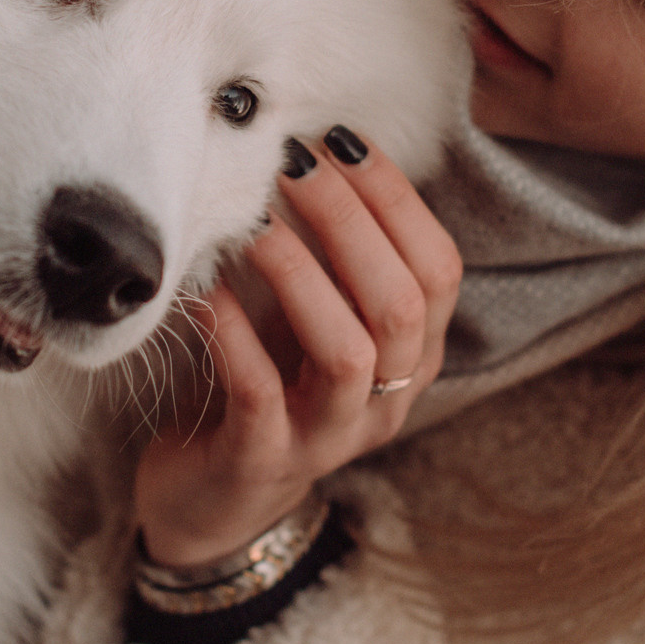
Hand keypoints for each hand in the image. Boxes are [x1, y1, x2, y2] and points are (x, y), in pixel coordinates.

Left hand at [133, 129, 461, 567]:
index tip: (341, 142)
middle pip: (400, 302)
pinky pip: (261, 394)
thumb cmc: (269, 385)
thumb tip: (317, 151)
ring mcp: (329, 437)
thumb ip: (331, 258)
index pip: (438, 268)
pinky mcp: (264, 460)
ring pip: (348, 353)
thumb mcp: (312, 320)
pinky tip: (207, 291)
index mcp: (413, 355)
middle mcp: (387, 398)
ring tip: (254, 225)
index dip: (397, 200)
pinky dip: (233, 334)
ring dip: (300, 276)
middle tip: (293, 167)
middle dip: (348, 221)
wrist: (214, 501)